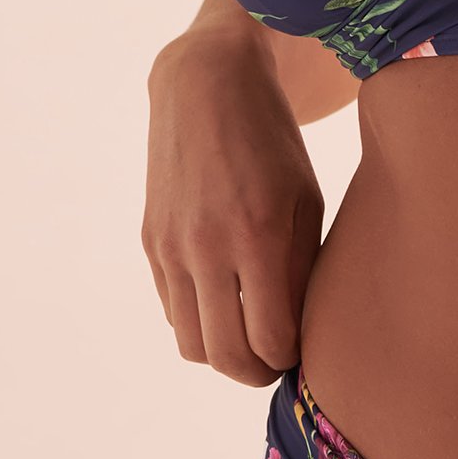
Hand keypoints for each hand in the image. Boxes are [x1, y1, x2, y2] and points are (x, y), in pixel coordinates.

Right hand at [141, 31, 323, 385]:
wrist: (206, 86)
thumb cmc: (274, 144)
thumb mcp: (306, 200)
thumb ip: (302, 270)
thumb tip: (300, 335)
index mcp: (258, 234)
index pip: (270, 340)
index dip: (291, 359)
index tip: (306, 350)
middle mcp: (207, 247)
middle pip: (225, 357)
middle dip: (257, 372)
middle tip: (280, 359)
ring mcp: (171, 247)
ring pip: (191, 344)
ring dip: (223, 354)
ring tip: (253, 337)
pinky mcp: (150, 242)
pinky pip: (173, 310)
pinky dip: (200, 320)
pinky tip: (226, 299)